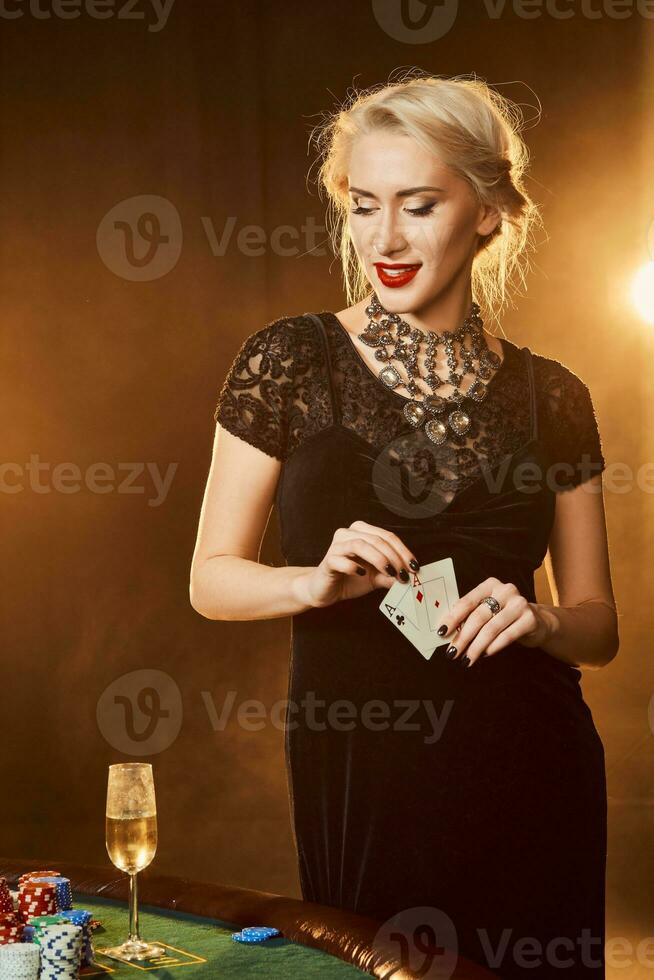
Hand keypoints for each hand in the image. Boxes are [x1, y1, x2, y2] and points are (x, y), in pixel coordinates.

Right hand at [298, 520, 419, 608]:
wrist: (326, 591)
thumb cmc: (352, 579)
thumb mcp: (377, 578)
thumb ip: (392, 575)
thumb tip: (411, 577)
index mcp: (362, 532)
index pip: (388, 537)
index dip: (403, 551)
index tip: (414, 567)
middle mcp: (348, 533)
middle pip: (377, 540)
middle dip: (394, 557)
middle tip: (404, 574)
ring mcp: (337, 545)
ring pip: (361, 545)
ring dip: (379, 560)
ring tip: (389, 573)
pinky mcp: (328, 560)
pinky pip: (342, 560)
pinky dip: (355, 566)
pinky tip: (362, 574)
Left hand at [435, 577, 550, 667]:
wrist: (536, 620)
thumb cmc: (503, 615)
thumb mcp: (487, 610)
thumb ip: (470, 615)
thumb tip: (448, 631)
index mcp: (490, 585)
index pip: (467, 602)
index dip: (453, 618)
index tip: (442, 632)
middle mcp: (505, 590)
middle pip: (478, 617)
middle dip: (463, 637)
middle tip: (453, 652)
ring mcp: (519, 604)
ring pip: (491, 629)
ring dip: (476, 647)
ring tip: (467, 659)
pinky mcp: (530, 619)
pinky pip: (507, 636)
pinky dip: (493, 647)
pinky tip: (484, 655)